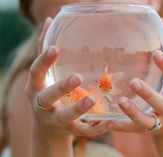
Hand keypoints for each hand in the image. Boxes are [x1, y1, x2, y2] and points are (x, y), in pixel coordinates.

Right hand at [24, 17, 108, 137]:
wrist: (47, 128)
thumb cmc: (47, 94)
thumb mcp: (42, 75)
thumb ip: (44, 50)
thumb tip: (50, 21)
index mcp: (35, 88)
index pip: (36, 72)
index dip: (44, 61)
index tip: (55, 48)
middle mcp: (42, 105)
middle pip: (49, 97)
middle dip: (61, 88)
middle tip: (77, 77)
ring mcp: (56, 120)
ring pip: (66, 117)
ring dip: (79, 108)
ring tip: (92, 99)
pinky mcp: (70, 131)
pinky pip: (84, 131)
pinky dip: (96, 128)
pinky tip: (110, 120)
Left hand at [106, 20, 162, 136]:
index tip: (156, 53)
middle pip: (160, 103)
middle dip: (148, 93)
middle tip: (133, 82)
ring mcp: (158, 122)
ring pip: (146, 120)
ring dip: (132, 112)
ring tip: (120, 101)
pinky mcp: (146, 131)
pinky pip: (132, 129)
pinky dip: (120, 126)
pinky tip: (107, 121)